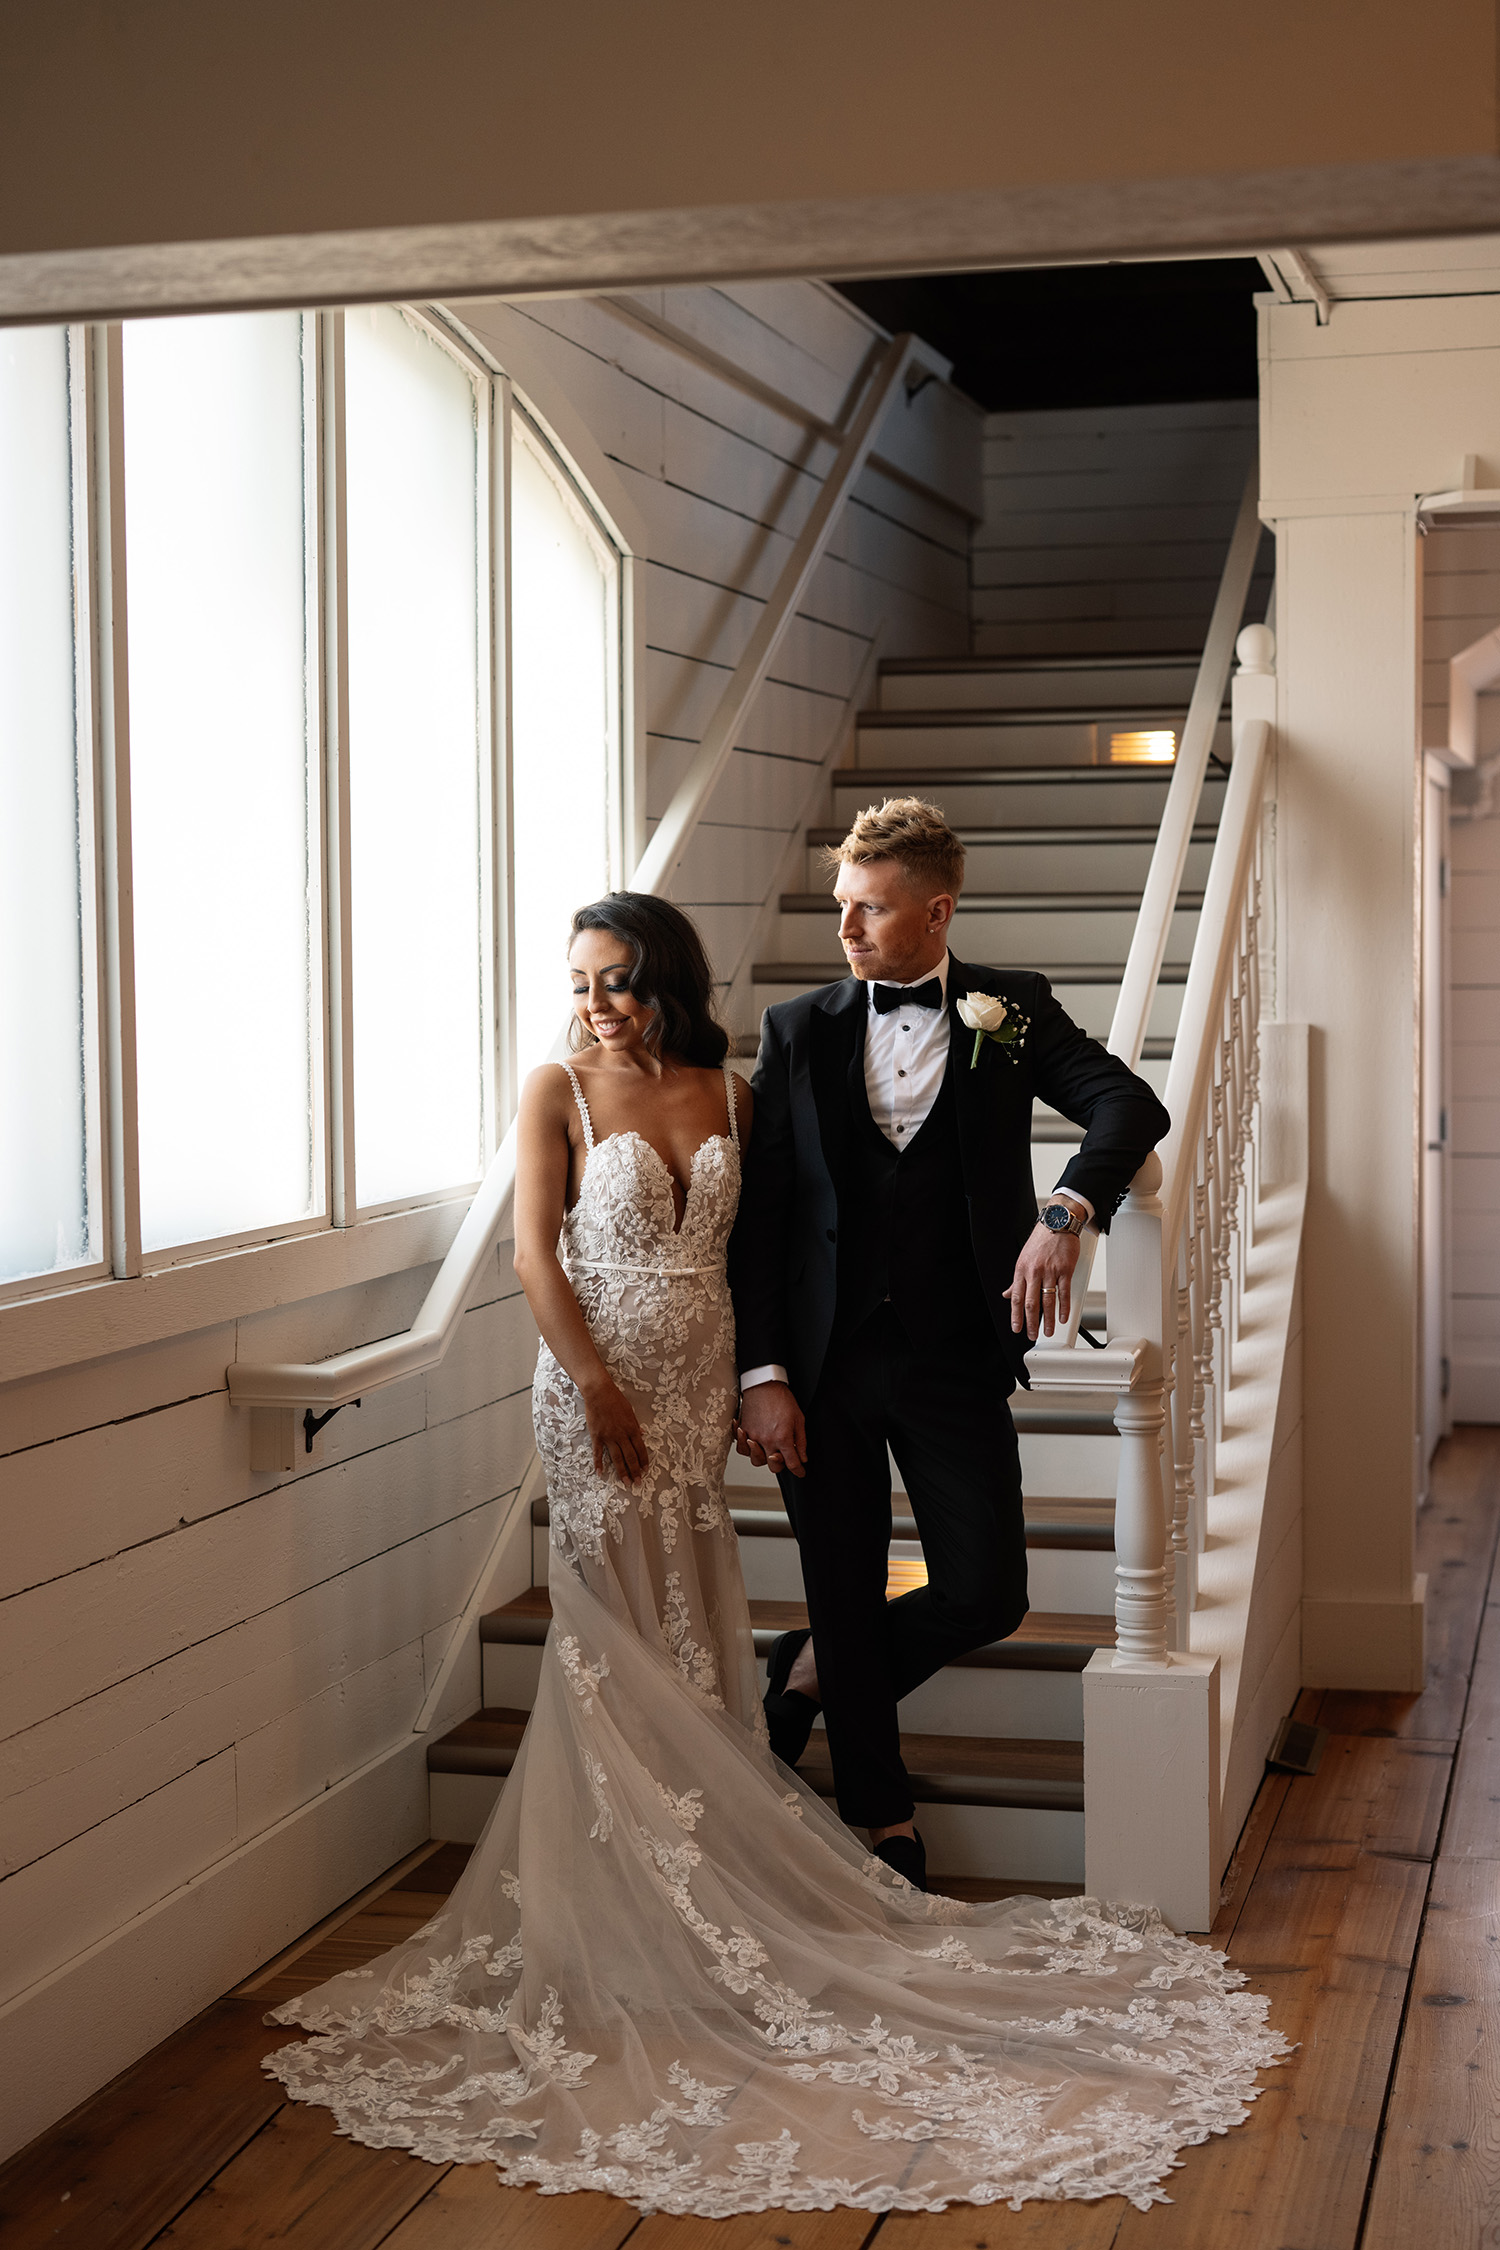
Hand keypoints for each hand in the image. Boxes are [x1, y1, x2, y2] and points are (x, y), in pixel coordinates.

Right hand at [582, 1376, 647, 1481]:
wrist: (599, 1393)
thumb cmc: (616, 1399)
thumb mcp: (630, 1411)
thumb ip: (636, 1425)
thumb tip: (642, 1435)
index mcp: (632, 1429)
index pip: (640, 1449)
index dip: (644, 1461)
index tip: (646, 1471)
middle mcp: (622, 1435)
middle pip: (630, 1457)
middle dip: (635, 1471)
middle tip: (638, 1483)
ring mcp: (609, 1437)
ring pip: (617, 1458)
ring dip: (622, 1471)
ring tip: (626, 1482)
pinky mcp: (597, 1436)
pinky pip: (598, 1453)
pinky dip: (598, 1463)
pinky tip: (600, 1473)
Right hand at [734, 1381, 807, 1477]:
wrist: (764, 1384)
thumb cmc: (782, 1398)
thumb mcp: (799, 1419)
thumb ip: (801, 1441)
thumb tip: (803, 1458)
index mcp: (783, 1439)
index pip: (792, 1464)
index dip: (799, 1470)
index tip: (801, 1472)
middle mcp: (767, 1441)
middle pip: (773, 1467)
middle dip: (781, 1465)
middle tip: (784, 1457)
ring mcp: (753, 1437)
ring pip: (756, 1460)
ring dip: (763, 1458)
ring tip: (768, 1449)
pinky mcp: (744, 1430)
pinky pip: (741, 1448)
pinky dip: (745, 1448)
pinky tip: (750, 1441)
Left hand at [1003, 1221, 1081, 1340]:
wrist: (1057, 1223)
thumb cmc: (1041, 1241)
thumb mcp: (1023, 1259)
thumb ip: (1017, 1280)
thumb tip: (1008, 1294)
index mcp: (1021, 1270)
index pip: (1017, 1298)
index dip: (1015, 1316)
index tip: (1016, 1328)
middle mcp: (1034, 1272)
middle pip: (1031, 1303)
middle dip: (1031, 1322)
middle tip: (1031, 1334)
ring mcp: (1049, 1271)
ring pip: (1047, 1301)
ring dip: (1048, 1319)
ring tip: (1048, 1331)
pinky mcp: (1064, 1270)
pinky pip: (1063, 1293)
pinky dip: (1064, 1308)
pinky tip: (1063, 1317)